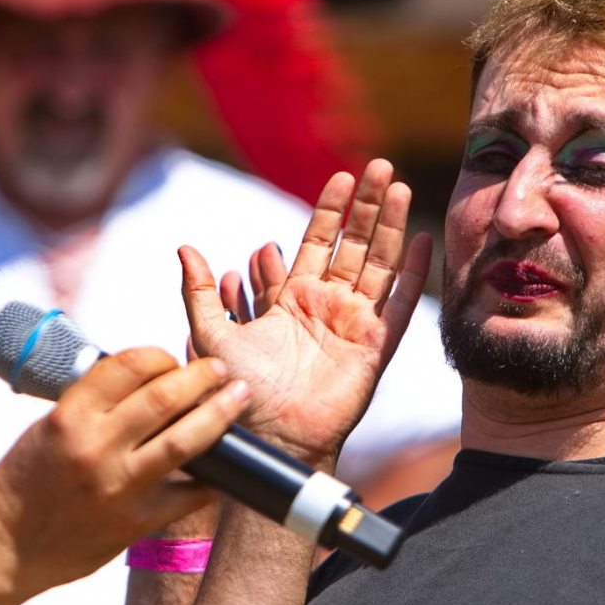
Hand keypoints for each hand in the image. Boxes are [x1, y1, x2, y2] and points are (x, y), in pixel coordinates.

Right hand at [0, 349, 249, 596]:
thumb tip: (145, 380)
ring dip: (218, 414)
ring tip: (237, 397)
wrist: (3, 546)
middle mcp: (95, 448)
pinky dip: (212, 480)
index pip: (128, 366)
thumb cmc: (24, 483)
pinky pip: (187, 496)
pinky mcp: (134, 523)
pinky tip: (226, 469)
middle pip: (164, 396)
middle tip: (219, 370)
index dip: (159, 355)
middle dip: (201, 376)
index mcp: (69, 416)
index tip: (172, 358)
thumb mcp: (48, 427)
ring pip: (184, 441)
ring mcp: (118, 487)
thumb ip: (92, 404)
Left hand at [179, 158, 432, 464]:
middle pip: (353, 243)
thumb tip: (184, 248)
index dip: (330, 209)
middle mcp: (327, 306)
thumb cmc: (238, 395)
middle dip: (365, 205)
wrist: (270, 437)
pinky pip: (398, 304)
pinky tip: (421, 241)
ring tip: (397, 187)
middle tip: (377, 166)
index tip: (340, 177)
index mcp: (293, 299)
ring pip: (378, 263)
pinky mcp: (375, 346)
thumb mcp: (210, 336)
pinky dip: (412, 274)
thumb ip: (199, 293)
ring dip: (389, 226)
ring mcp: (354, 324)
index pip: (317, 241)